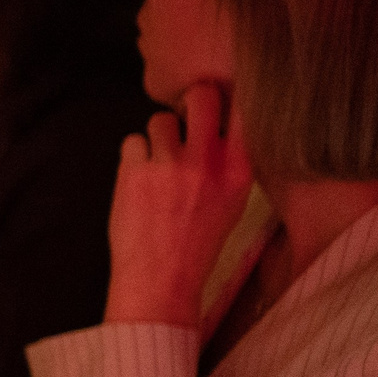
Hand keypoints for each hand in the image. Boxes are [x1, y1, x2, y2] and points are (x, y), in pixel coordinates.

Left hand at [104, 82, 255, 326]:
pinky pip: (132, 140)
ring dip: (157, 136)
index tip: (225, 99)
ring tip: (159, 163)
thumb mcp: (231, 205)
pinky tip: (139, 179)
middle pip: (202, 96)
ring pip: (160, 119)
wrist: (160, 280)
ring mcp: (169, 165)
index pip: (246, 113)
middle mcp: (207, 164)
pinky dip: (133, 155)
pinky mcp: (134, 171)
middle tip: (188, 111)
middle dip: (193, 97)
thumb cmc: (196, 244)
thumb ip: (229, 165)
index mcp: (239, 174)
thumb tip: (220, 127)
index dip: (233, 98)